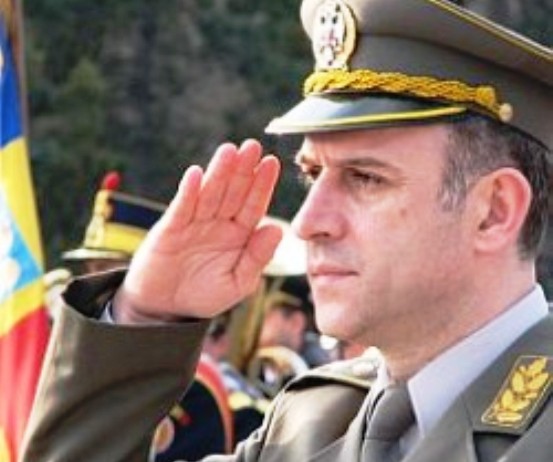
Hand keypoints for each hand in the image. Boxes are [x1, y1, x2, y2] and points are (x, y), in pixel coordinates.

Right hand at [113, 139, 281, 323]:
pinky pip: (181, 208)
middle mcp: (218, 223)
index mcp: (239, 234)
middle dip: (242, 170)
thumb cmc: (205, 295)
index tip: (271, 163)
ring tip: (229, 151)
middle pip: (233, 192)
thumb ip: (257, 258)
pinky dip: (188, 192)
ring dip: (218, 172)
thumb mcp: (238, 283)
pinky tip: (197, 174)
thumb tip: (277, 229)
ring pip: (209, 194)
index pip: (253, 205)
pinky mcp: (170, 229)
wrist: (166, 308)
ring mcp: (194, 223)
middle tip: (252, 146)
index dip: (262, 185)